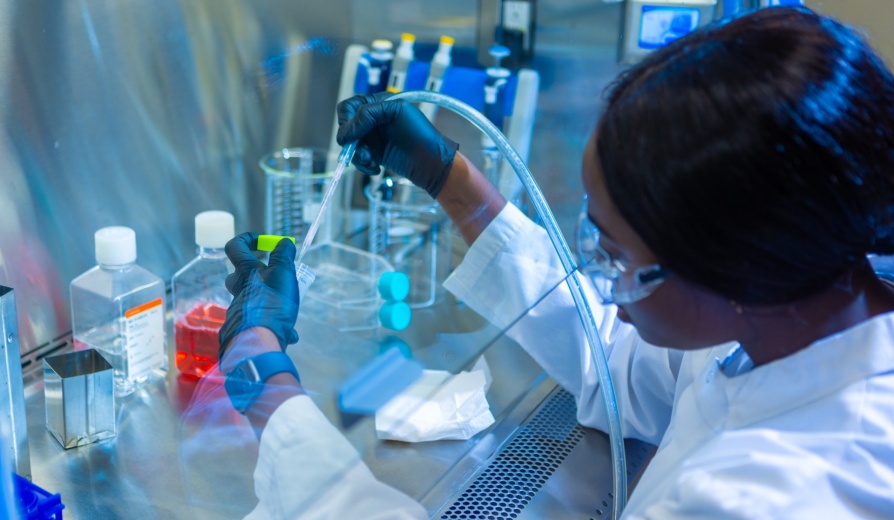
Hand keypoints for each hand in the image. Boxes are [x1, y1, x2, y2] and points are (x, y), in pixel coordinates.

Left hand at [218, 233, 299, 358]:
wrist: (258, 343)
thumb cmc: (272, 303)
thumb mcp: (283, 273)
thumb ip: (283, 256)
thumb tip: (284, 242)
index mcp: (246, 273)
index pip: (236, 247)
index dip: (247, 238)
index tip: (262, 241)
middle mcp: (238, 291)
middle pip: (240, 275)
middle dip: (257, 273)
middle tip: (276, 278)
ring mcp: (239, 311)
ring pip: (254, 300)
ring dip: (271, 302)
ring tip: (290, 311)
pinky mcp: (243, 329)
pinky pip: (259, 322)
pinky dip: (274, 325)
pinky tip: (289, 333)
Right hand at [336, 92, 458, 197]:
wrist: (432, 163)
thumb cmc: (421, 134)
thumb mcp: (397, 112)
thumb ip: (370, 113)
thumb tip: (348, 130)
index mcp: (378, 104)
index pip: (349, 107)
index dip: (347, 120)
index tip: (352, 135)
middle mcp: (373, 120)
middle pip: (346, 127)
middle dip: (351, 141)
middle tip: (360, 151)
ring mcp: (374, 138)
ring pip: (351, 146)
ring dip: (357, 156)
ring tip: (371, 162)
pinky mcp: (375, 154)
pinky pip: (359, 159)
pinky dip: (364, 165)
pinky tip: (375, 168)